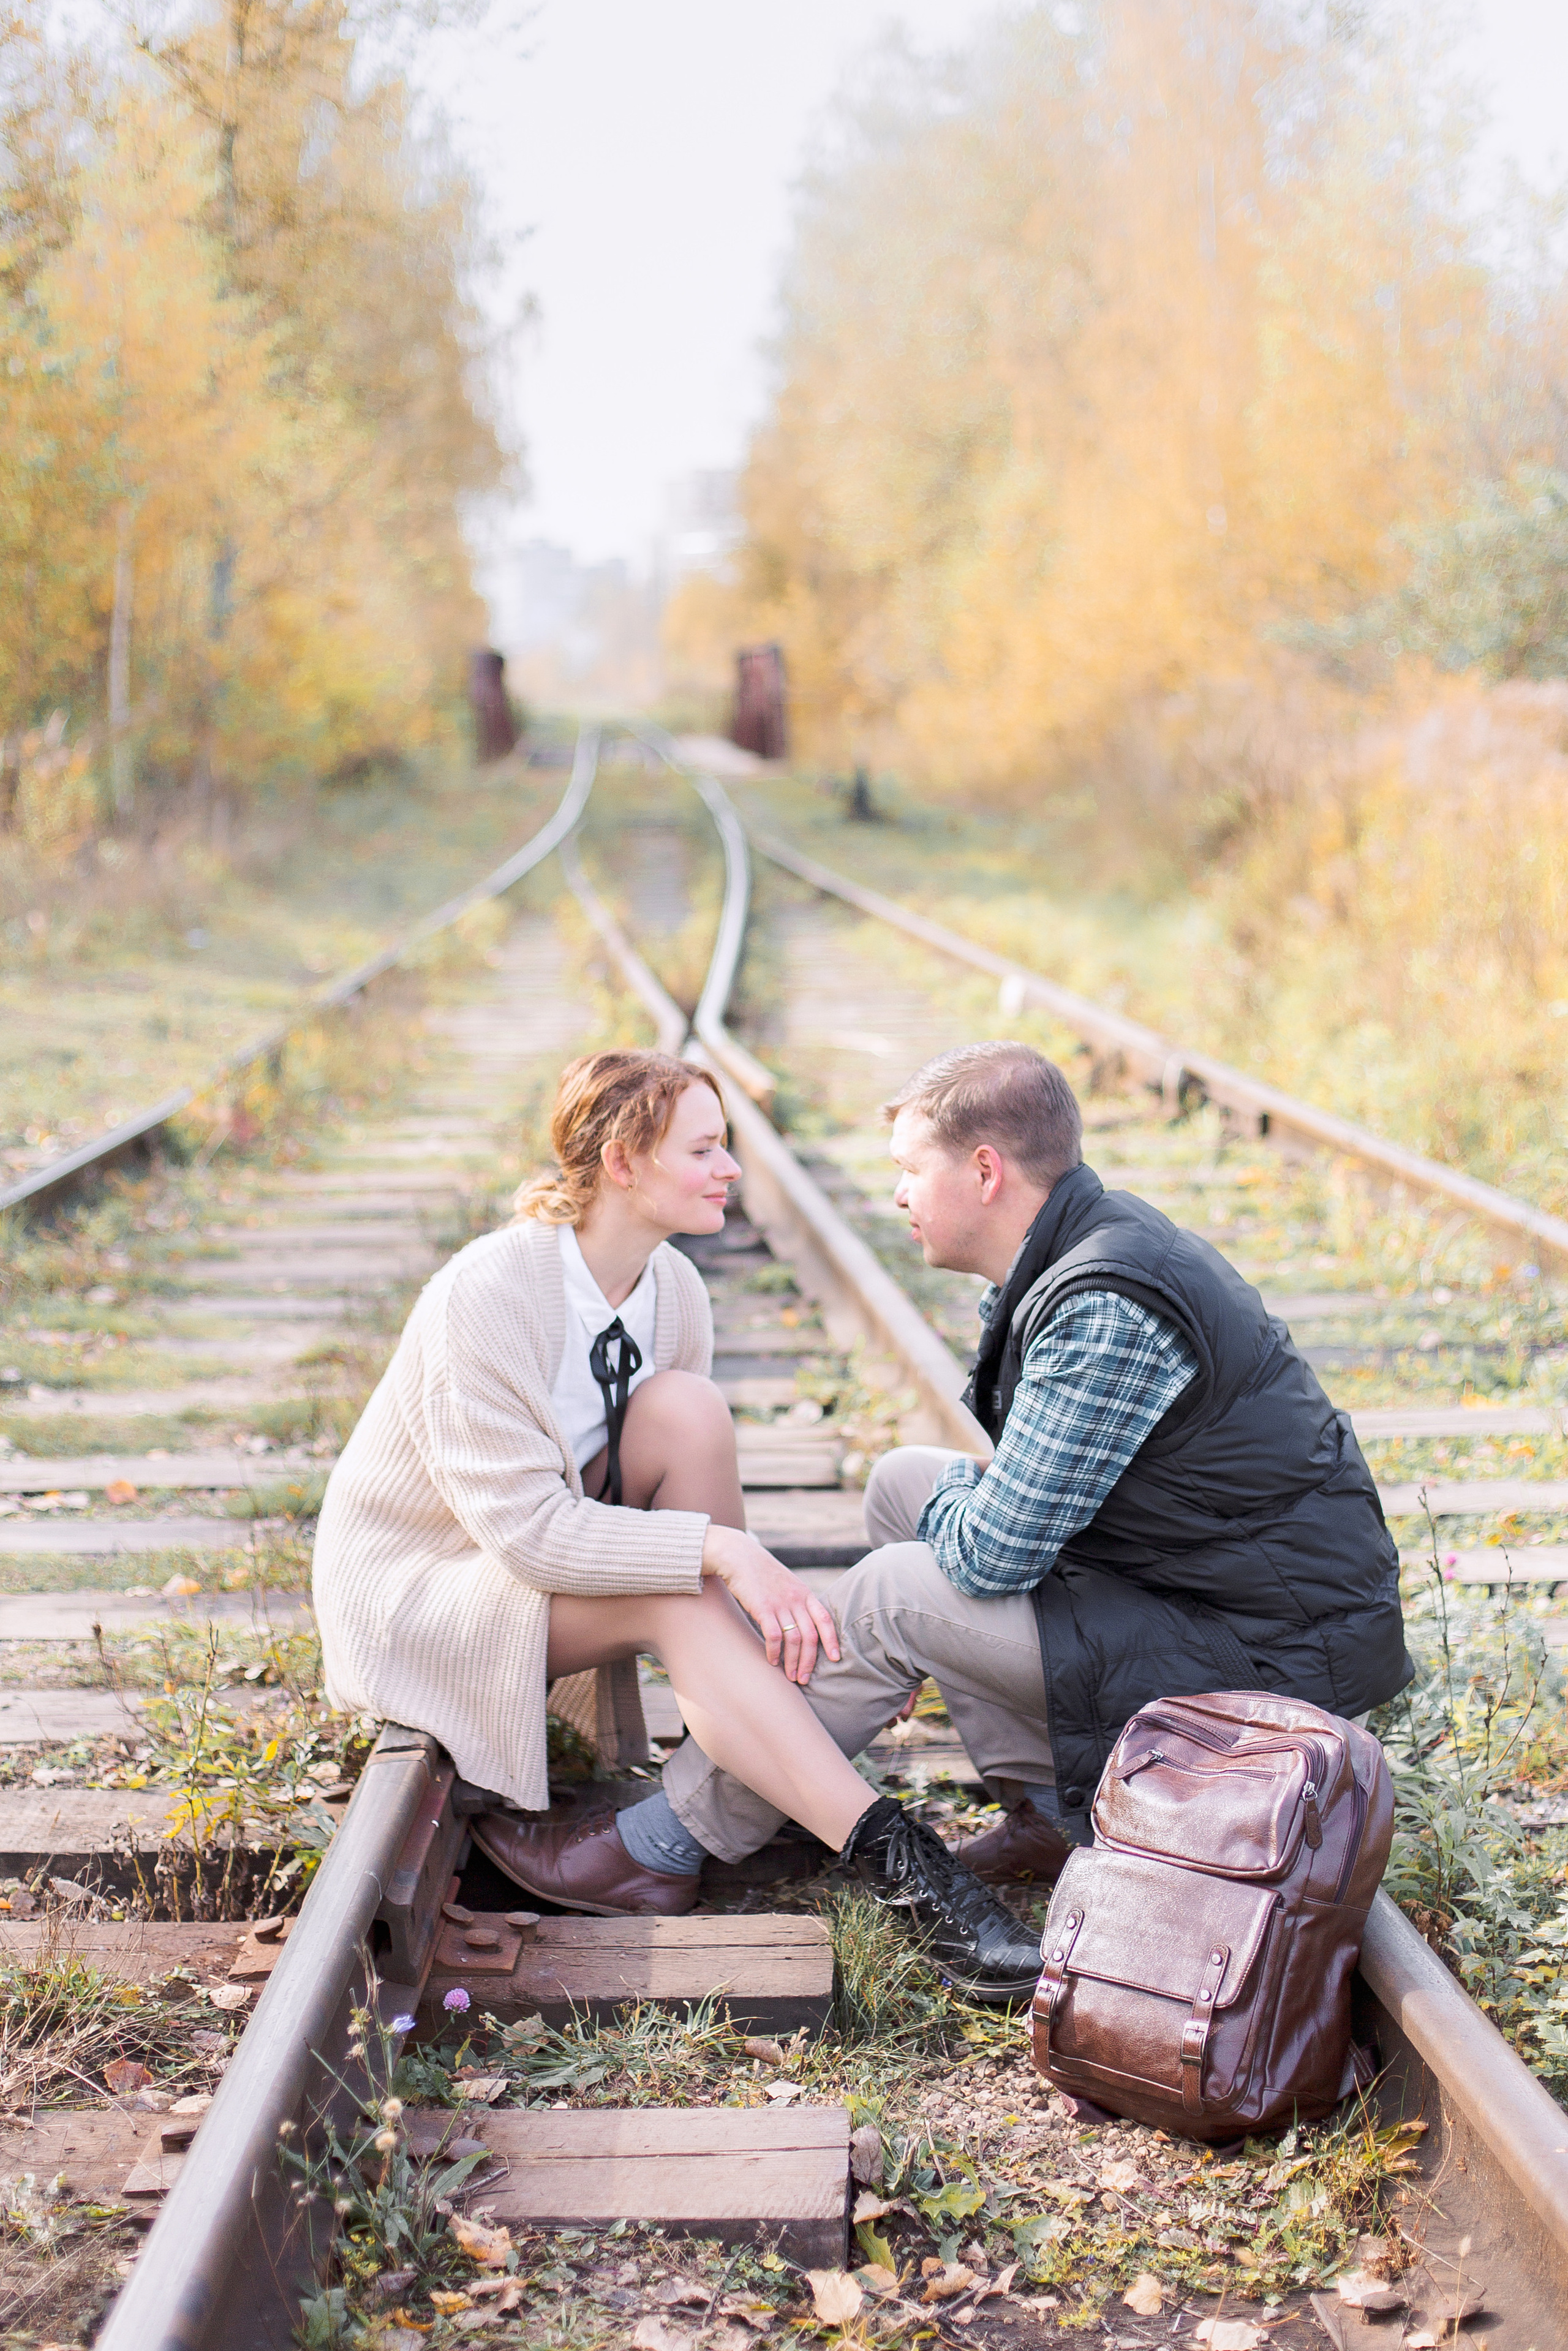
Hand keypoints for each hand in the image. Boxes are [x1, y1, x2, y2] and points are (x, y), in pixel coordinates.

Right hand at [701, 1524, 840, 1685]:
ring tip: (790, 1677)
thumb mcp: (787, 1584)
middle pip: (810, 1636)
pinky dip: (774, 1651)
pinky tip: (772, 1661)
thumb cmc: (762, 1573)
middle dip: (809, 1661)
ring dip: (793, 1661)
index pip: (825, 1620)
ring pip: (794, 1639)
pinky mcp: (762, 1607)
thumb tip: (803, 1627)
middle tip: (804, 1679)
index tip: (836, 1658)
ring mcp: (780, 1603)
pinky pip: (774, 1635)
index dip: (832, 1640)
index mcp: (805, 1594)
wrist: (739, 1556)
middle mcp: (796, 1599)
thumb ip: (797, 1602)